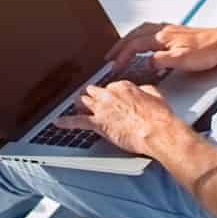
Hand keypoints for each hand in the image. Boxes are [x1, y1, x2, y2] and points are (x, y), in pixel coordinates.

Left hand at [53, 80, 179, 155]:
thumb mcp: (155, 95)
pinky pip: (76, 121)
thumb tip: (143, 91)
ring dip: (79, 104)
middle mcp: (110, 94)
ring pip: (83, 102)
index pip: (109, 87)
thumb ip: (145, 91)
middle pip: (94, 92)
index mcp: (123, 86)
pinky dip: (66, 122)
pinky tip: (57, 122)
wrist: (158, 131)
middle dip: (91, 97)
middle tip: (89, 100)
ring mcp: (102, 108)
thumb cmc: (159, 117)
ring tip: (74, 105)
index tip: (108, 99)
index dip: (108, 95)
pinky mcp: (98, 124)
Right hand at [105, 22, 216, 72]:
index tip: (114, 65)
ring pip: (142, 31)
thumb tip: (147, 63)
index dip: (122, 55)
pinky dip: (141, 36)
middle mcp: (163, 31)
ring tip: (122, 49)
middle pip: (134, 35)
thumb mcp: (181, 60)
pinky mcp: (176, 32)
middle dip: (120, 46)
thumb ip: (161, 61)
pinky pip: (151, 31)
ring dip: (129, 40)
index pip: (135, 45)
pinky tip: (145, 42)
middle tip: (110, 56)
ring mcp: (169, 30)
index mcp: (162, 37)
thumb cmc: (206, 51)